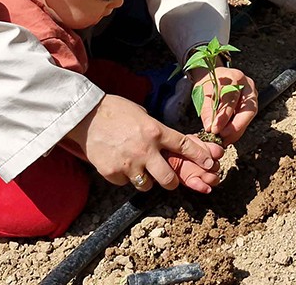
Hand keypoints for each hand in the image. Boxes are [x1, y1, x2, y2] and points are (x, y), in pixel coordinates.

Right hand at [67, 94, 223, 193]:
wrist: (85, 115)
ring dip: (146, 180)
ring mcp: (129, 163)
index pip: (183, 146)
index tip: (210, 163)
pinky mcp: (112, 172)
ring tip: (138, 168)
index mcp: (155, 131)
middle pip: (168, 179)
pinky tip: (117, 163)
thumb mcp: (142, 113)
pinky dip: (123, 177)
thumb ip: (156, 129)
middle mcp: (145, 150)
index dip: (199, 156)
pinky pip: (125, 182)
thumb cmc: (114, 110)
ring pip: (147, 186)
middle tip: (168, 180)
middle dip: (171, 183)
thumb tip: (169, 141)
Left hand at [188, 66, 257, 145]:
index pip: (231, 98)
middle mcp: (247, 86)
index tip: (215, 129)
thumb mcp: (203, 93)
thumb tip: (210, 127)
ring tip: (224, 140)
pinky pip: (246, 119)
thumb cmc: (209, 83)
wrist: (213, 77)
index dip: (224, 116)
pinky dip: (237, 130)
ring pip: (249, 116)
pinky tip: (228, 137)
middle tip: (224, 136)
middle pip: (248, 108)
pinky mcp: (251, 104)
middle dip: (237, 126)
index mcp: (234, 78)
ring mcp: (252, 95)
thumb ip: (206, 109)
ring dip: (237, 130)